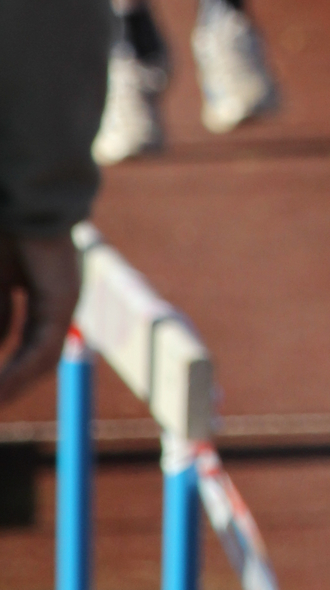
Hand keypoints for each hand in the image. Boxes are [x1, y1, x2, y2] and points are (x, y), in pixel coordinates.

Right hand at [0, 234, 80, 405]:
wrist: (21, 201)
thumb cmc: (5, 234)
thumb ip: (0, 315)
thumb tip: (0, 354)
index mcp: (39, 291)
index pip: (23, 339)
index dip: (7, 367)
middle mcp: (57, 298)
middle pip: (35, 354)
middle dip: (10, 382)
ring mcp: (63, 300)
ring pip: (40, 358)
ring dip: (12, 383)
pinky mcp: (62, 300)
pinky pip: (42, 347)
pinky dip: (18, 371)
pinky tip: (1, 389)